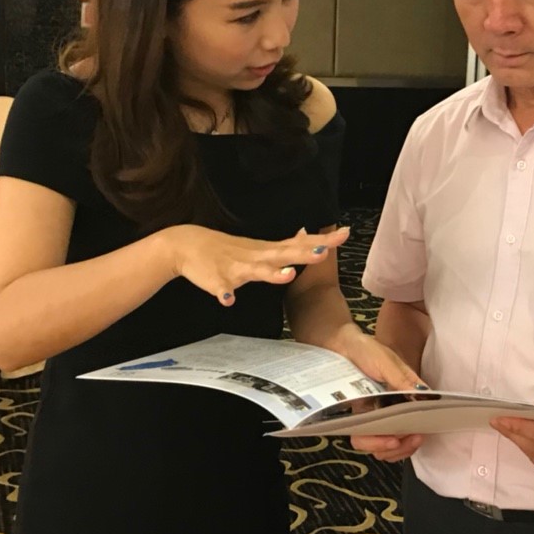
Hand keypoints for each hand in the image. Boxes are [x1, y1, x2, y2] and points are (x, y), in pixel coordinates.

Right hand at [169, 225, 348, 305]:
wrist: (187, 245)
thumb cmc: (225, 249)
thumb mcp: (259, 246)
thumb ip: (283, 246)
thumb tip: (308, 237)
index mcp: (267, 251)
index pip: (300, 243)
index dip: (323, 240)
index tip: (346, 233)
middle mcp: (256, 256)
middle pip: (285, 254)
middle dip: (306, 254)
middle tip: (327, 250)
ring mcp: (237, 268)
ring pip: (257, 271)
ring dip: (272, 273)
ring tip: (289, 275)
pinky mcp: (217, 279)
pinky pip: (222, 288)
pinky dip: (224, 294)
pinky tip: (229, 300)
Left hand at [332, 326, 426, 461]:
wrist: (340, 346)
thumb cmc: (366, 350)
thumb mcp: (387, 362)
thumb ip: (403, 380)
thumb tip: (425, 396)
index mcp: (406, 397)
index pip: (419, 423)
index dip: (418, 435)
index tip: (417, 436)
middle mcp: (393, 410)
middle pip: (403, 440)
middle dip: (404, 447)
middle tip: (399, 441)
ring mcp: (376, 417)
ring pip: (385, 445)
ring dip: (387, 449)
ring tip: (388, 441)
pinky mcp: (359, 419)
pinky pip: (365, 440)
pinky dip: (369, 444)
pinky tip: (369, 439)